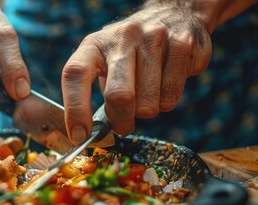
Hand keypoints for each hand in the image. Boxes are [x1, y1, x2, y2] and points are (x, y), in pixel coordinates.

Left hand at [61, 2, 211, 143]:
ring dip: (146, 111)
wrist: (174, 15)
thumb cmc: (132, 53)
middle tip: (123, 125)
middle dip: (121, 121)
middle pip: (118, 96)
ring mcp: (153, 38)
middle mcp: (122, 37)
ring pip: (148, 103)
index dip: (75, 109)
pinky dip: (167, 102)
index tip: (80, 135)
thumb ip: (99, 94)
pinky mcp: (182, 45)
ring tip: (148, 94)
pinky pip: (171, 96)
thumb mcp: (107, 62)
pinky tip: (165, 83)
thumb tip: (92, 134)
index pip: (75, 74)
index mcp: (95, 43)